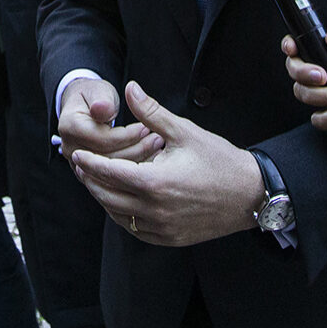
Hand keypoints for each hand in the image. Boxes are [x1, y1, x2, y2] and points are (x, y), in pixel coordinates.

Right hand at [57, 77, 160, 163]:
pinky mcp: (90, 172)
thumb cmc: (95, 95)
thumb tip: (102, 109)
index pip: (102, 139)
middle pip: (107, 158)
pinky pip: (113, 175)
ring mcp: (78, 163)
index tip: (147, 127)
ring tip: (157, 147)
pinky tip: (151, 158)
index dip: (127, 135)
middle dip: (136, 149)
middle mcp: (71, 148)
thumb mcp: (100, 91)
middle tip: (158, 139)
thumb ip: (103, 101)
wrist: (86, 106)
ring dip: (138, 160)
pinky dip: (133, 169)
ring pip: (111, 171)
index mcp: (70, 127)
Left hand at [69, 81, 261, 246]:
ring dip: (104, 199)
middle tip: (80, 167)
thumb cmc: (219, 159)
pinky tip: (120, 201)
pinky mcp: (169, 238)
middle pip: (106, 197)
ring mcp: (161, 228)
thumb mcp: (184, 131)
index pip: (107, 174)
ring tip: (97, 181)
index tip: (76, 154)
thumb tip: (129, 89)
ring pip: (118, 216)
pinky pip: (135, 229)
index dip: (88, 164)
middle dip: (90, 181)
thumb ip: (151, 112)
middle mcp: (154, 209)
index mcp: (154, 182)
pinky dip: (122, 215)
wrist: (250, 194)